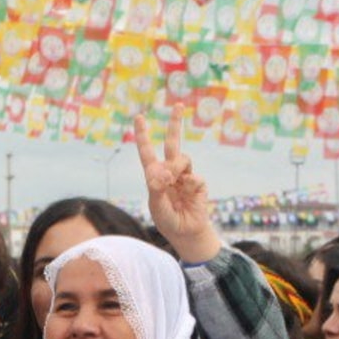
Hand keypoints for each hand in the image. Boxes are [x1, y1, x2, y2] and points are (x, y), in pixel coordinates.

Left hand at [132, 116, 219, 263]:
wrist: (187, 232)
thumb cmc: (168, 220)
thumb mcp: (156, 207)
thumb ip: (156, 189)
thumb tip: (162, 172)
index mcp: (155, 175)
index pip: (147, 152)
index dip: (143, 135)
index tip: (139, 117)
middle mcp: (170, 172)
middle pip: (172, 143)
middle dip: (175, 123)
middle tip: (178, 105)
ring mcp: (185, 176)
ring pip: (181, 159)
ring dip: (175, 168)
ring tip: (173, 183)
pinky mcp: (198, 183)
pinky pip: (193, 177)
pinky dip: (189, 185)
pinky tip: (188, 196)